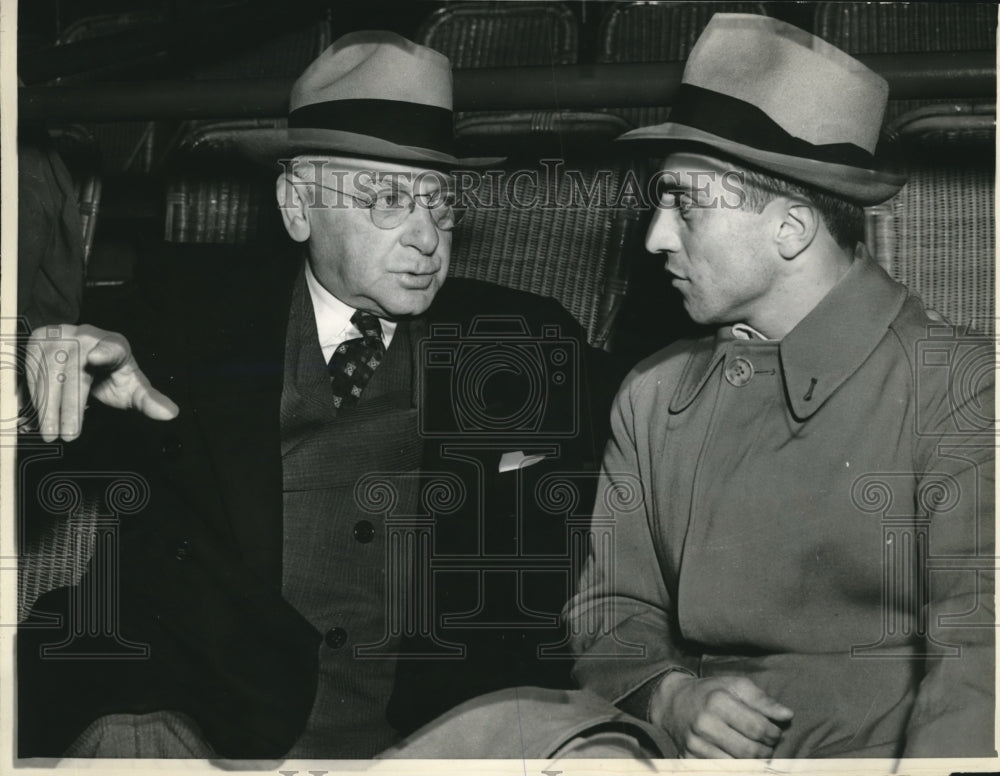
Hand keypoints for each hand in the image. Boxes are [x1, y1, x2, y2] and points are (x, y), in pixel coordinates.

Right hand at [24, 323, 178, 441]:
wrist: (84, 350)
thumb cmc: (111, 372)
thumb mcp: (131, 385)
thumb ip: (148, 400)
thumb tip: (172, 414)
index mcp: (115, 345)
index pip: (112, 348)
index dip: (105, 352)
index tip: (96, 357)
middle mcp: (86, 335)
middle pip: (76, 373)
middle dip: (70, 407)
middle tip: (68, 435)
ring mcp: (61, 335)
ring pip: (50, 373)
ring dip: (48, 407)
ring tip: (51, 433)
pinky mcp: (38, 340)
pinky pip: (31, 370)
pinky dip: (34, 396)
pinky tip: (39, 416)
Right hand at [650, 673, 792, 758]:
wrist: (673, 702)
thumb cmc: (710, 692)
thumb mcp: (735, 686)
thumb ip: (762, 700)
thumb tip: (787, 715)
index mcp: (717, 702)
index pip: (758, 728)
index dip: (774, 733)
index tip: (775, 731)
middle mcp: (704, 725)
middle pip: (750, 751)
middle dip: (767, 751)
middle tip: (768, 745)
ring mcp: (695, 745)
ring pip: (739, 766)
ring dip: (754, 762)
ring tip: (755, 751)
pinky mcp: (690, 759)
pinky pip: (723, 772)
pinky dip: (737, 768)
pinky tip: (740, 758)